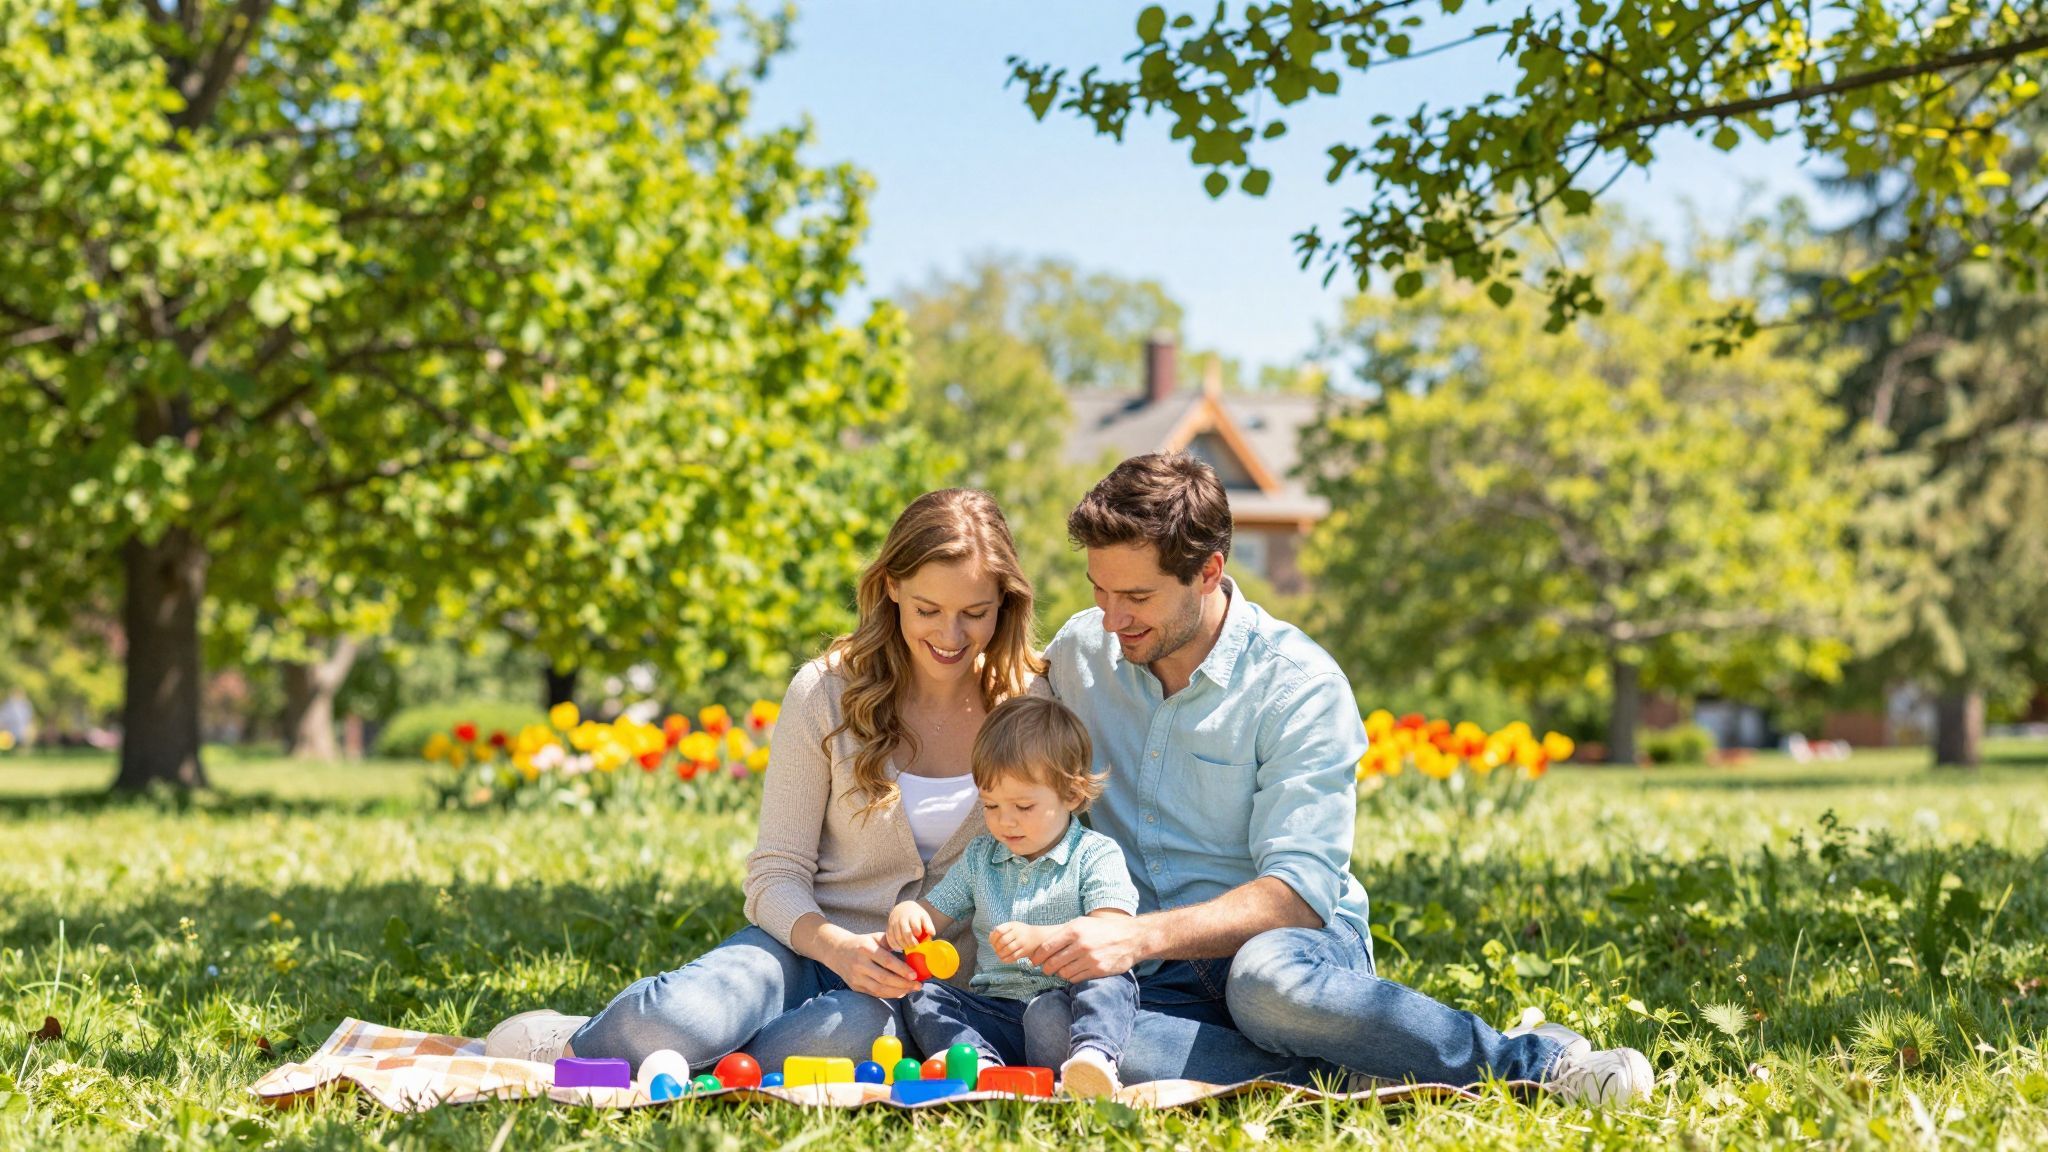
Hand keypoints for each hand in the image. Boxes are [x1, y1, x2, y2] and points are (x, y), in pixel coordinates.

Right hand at [821, 929, 921, 999]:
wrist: (838, 951)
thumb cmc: (862, 943)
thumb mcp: (875, 937)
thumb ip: (891, 942)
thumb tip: (912, 949)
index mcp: (866, 949)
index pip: (887, 962)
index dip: (902, 970)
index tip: (915, 975)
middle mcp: (860, 964)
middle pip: (884, 978)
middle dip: (903, 984)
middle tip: (918, 985)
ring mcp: (856, 977)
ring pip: (880, 989)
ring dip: (898, 991)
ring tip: (911, 989)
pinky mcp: (855, 987)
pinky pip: (874, 993)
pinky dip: (889, 994)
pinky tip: (900, 992)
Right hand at [886, 901, 935, 951]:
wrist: (903, 908)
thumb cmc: (916, 915)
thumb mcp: (924, 917)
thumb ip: (929, 926)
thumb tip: (932, 934)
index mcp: (913, 916)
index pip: (916, 926)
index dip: (918, 933)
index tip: (920, 936)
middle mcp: (902, 919)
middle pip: (906, 933)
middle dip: (911, 942)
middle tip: (915, 946)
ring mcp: (894, 923)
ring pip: (897, 937)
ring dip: (903, 945)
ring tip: (908, 947)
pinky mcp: (889, 928)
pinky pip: (890, 938)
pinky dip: (894, 945)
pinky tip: (900, 947)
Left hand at [988, 921, 1045, 964]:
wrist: (1039, 936)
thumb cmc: (1021, 932)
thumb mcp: (1012, 926)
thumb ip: (1001, 930)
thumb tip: (990, 936)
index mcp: (1013, 925)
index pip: (999, 930)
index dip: (993, 938)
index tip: (992, 942)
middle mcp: (1018, 932)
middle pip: (1003, 941)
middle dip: (996, 947)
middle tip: (995, 950)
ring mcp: (1022, 942)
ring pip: (1007, 949)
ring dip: (1000, 954)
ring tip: (999, 954)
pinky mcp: (1025, 950)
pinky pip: (1013, 957)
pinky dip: (1006, 959)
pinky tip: (1003, 959)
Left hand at [1027, 915, 1146, 982]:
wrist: (1132, 938)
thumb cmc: (1104, 929)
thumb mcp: (1083, 923)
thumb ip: (1064, 933)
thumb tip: (1043, 945)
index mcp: (1075, 930)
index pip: (1047, 947)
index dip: (1038, 957)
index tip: (1035, 960)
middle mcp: (1081, 944)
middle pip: (1053, 963)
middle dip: (1046, 968)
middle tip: (1046, 969)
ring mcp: (1090, 958)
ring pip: (1064, 973)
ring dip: (1060, 973)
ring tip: (1061, 970)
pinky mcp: (1098, 970)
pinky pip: (1076, 979)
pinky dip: (1072, 978)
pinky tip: (1074, 972)